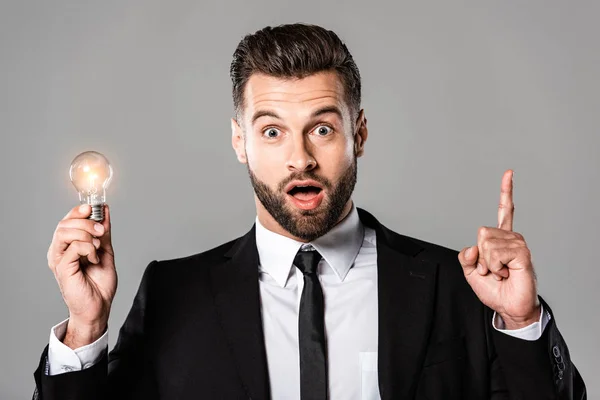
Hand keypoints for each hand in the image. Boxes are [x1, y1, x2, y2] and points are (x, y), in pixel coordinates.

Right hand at [47, 204, 116, 347]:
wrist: (100, 306)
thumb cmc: (99, 284)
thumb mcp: (105, 251)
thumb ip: (104, 232)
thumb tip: (105, 210)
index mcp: (68, 245)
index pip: (67, 220)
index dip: (78, 211)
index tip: (93, 208)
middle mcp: (60, 251)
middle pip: (65, 223)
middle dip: (87, 222)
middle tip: (102, 230)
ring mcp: (59, 259)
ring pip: (65, 232)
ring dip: (86, 233)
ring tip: (99, 244)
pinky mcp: (62, 268)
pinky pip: (73, 247)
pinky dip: (88, 248)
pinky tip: (94, 259)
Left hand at [458, 170, 539, 328]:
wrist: (509, 307)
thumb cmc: (494, 290)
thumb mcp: (471, 273)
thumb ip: (465, 257)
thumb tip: (473, 246)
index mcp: (500, 238)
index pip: (505, 211)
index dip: (506, 192)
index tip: (509, 173)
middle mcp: (511, 237)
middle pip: (481, 232)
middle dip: (480, 256)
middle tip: (493, 270)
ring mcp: (518, 244)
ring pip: (486, 243)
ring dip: (488, 263)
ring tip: (501, 272)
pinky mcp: (522, 253)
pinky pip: (495, 252)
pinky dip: (495, 266)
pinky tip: (506, 272)